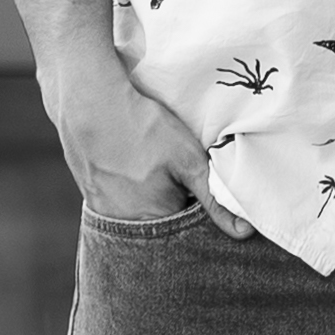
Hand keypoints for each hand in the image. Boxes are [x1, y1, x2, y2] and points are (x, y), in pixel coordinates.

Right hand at [37, 38, 246, 232]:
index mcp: (153, 222)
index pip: (187, 229)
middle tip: (170, 169)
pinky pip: (117, 202)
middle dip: (172, 203)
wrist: (90, 102)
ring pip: (139, 213)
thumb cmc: (143, 130)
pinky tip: (130, 164)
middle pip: (161, 224)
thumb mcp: (188, 160)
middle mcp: (125, 226)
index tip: (194, 182)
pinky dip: (128, 188)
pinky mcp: (90, 195)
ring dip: (149, 196)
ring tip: (149, 165)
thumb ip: (214, 198)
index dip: (195, 206)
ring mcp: (103, 212)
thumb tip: (243, 233)